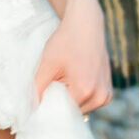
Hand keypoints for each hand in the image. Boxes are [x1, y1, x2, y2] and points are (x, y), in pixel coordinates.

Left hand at [33, 0, 112, 115]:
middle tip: (52, 86)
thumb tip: (30, 110)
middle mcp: (100, 96)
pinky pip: (89, 103)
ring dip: (70, 101)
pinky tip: (73, 81)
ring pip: (81, 109)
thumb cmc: (66, 41)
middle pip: (72, 113)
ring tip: (63, 81)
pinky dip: (80, 96)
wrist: (87, 25)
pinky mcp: (108, 92)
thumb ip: (37, 90)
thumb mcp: (47, 65)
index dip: (49, 108)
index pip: (61, 113)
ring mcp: (106, 95)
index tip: (41, 100)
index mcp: (84, 91)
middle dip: (60, 104)